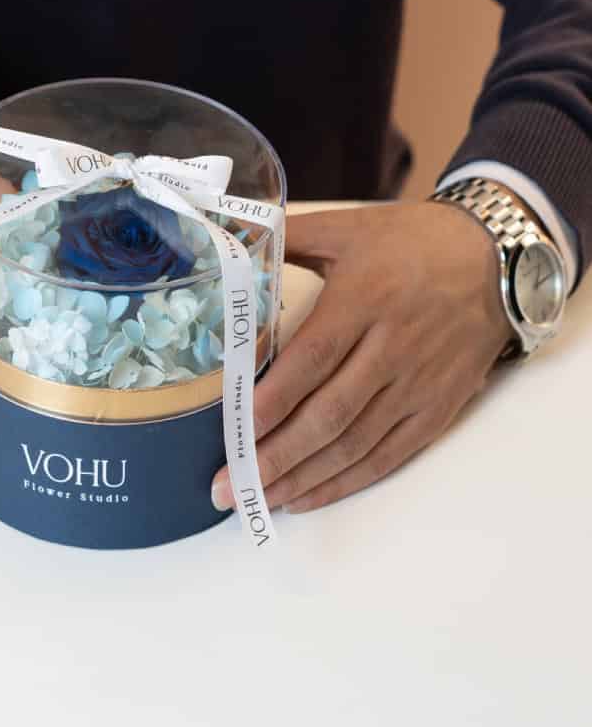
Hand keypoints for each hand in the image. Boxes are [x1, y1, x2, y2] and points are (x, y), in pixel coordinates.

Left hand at [211, 200, 513, 513]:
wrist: (497, 258)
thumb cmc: (414, 241)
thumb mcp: (349, 227)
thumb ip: (288, 236)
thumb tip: (231, 240)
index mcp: (364, 299)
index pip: (312, 360)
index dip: (273, 401)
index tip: (236, 431)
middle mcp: (392, 348)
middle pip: (329, 415)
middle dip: (275, 456)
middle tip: (228, 485)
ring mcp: (418, 384)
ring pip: (354, 444)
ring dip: (303, 478)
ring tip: (257, 499)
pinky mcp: (437, 408)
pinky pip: (387, 455)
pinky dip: (345, 481)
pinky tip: (306, 496)